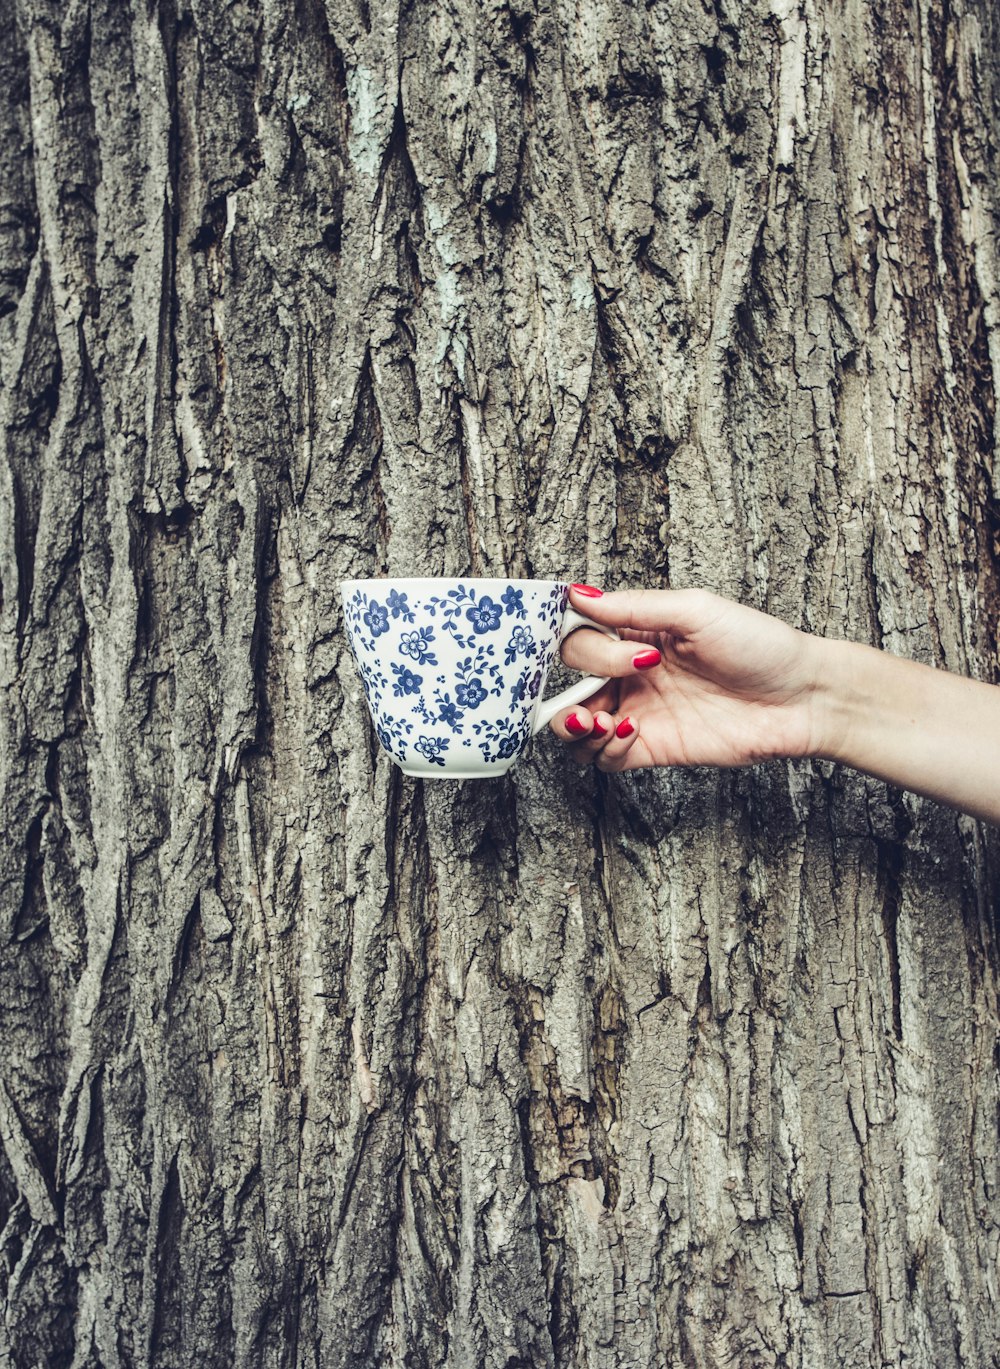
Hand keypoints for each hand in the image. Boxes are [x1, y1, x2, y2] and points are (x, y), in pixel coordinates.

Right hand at [550, 585, 823, 772]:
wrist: (801, 697)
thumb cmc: (759, 645)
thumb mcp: (696, 611)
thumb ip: (635, 607)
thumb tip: (579, 596)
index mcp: (637, 635)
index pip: (579, 638)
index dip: (580, 644)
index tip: (604, 644)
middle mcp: (631, 675)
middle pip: (570, 683)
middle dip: (574, 687)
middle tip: (613, 684)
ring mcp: (640, 713)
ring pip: (576, 728)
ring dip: (574, 727)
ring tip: (600, 722)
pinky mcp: (653, 749)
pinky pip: (605, 759)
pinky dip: (604, 749)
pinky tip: (631, 731)